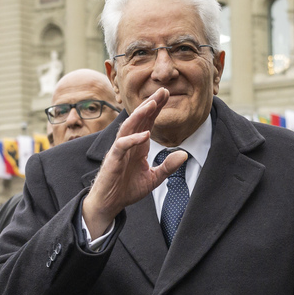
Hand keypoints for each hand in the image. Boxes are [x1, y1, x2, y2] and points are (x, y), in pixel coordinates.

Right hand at [80, 89, 186, 237]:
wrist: (109, 204)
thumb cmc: (127, 189)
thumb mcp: (153, 178)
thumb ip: (168, 167)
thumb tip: (184, 155)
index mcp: (138, 145)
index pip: (147, 121)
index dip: (157, 108)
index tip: (167, 94)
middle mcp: (128, 143)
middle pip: (139, 119)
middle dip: (150, 104)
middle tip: (163, 90)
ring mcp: (119, 150)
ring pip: (128, 127)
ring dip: (139, 115)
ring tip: (152, 104)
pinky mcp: (113, 160)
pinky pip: (121, 146)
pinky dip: (133, 139)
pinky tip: (145, 135)